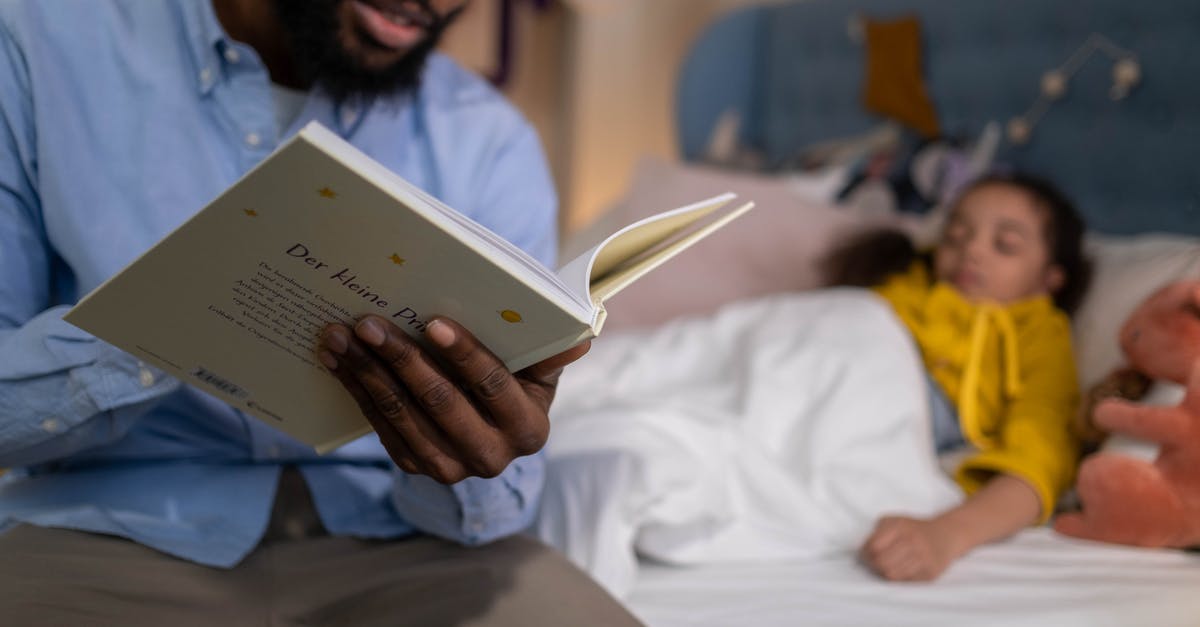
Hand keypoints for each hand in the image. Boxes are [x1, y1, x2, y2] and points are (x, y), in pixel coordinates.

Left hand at [316, 314, 589, 482]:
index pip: (494, 387)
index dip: (465, 355)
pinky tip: (338, 358)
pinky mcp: (416, 467)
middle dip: (401, 360)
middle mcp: (492, 457)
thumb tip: (581, 336)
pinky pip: (381, 426)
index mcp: (529, 429)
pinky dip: (356, 389)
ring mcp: (451, 468)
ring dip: (367, 372)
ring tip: (342, 334)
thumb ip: (551, 351)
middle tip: (368, 323)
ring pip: (402, 416)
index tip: (433, 322)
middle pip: (440, 403)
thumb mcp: (539, 367)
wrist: (491, 423)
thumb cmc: (518, 377)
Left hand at [859, 515, 959, 581]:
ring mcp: (923, 558)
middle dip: (872, 564)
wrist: (946, 535)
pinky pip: (905, 581)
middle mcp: (913, 541)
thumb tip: (863, 549)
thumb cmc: (913, 528)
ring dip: (884, 572)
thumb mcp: (895, 520)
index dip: (864, 552)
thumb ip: (877, 531)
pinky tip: (900, 568)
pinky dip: (899, 576)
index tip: (864, 553)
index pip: (873, 546)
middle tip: (873, 562)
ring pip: (891, 575)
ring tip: (886, 565)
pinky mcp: (930, 572)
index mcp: (901, 527)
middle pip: (881, 563)